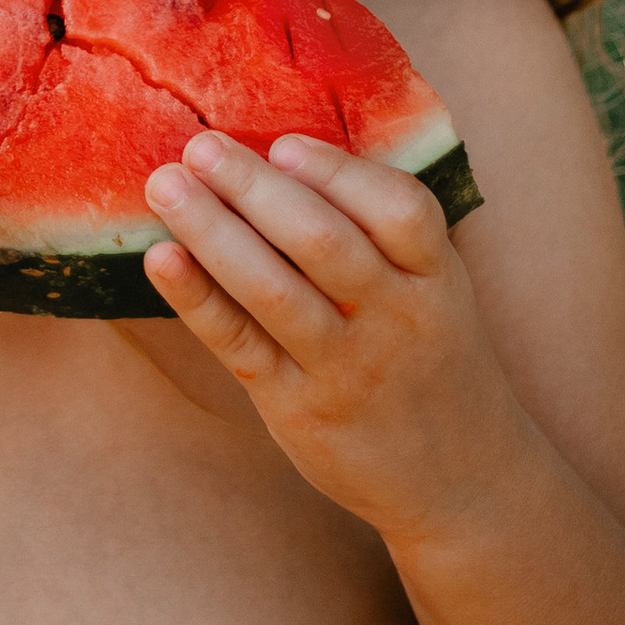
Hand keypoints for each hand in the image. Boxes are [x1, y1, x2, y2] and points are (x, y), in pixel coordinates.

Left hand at [133, 128, 519, 541]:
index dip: (338, 172)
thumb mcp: (435, 286)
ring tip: (166, 185)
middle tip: (201, 146)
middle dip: (256, 188)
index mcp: (435, 277)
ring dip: (214, 231)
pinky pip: (240, 345)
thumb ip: (376, 228)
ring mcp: (346, 368)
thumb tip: (278, 148)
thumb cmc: (429, 354)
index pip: (401, 211)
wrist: (462, 481)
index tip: (283, 143)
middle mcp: (395, 319)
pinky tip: (161, 259)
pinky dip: (197, 299)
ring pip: (275, 291)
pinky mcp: (298, 408)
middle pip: (325, 243)